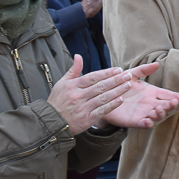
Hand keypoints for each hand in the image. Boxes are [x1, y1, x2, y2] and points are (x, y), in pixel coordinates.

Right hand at [48, 57, 166, 133]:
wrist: (50, 122)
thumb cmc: (57, 101)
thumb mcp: (62, 83)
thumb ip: (73, 70)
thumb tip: (78, 56)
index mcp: (73, 86)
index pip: (93, 77)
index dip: (106, 73)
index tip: (118, 70)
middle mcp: (78, 96)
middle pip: (100, 86)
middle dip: (115, 80)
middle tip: (127, 75)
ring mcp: (83, 108)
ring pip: (102, 97)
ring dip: (117, 91)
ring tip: (128, 85)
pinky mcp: (86, 119)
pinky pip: (101, 111)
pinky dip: (111, 105)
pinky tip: (120, 100)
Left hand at [101, 71, 178, 129]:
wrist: (104, 97)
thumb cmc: (119, 85)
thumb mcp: (131, 75)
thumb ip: (143, 70)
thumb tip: (157, 64)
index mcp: (152, 93)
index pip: (167, 94)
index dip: (175, 96)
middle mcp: (150, 104)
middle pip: (165, 106)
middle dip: (171, 105)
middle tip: (174, 102)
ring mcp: (144, 113)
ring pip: (157, 116)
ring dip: (160, 114)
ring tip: (159, 109)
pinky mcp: (135, 121)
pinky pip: (144, 124)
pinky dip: (148, 124)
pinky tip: (149, 121)